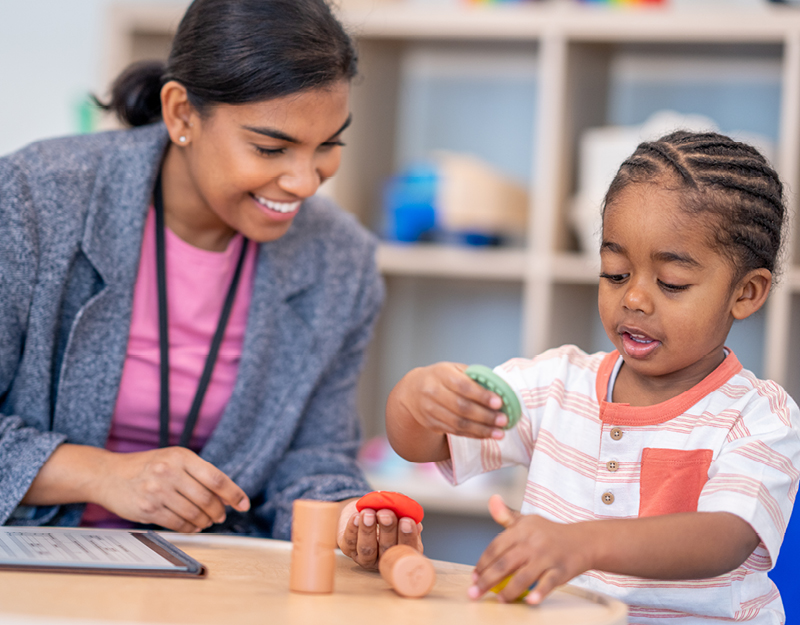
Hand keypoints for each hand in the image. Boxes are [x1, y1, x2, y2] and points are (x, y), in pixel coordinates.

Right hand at [96, 446, 249, 532]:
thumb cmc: (147, 466)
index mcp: (181, 456)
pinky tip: (192, 526)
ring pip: (194, 513)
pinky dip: (190, 528)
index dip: (234, 494)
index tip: (244, 504)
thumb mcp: (173, 459)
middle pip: (207, 498)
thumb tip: (227, 496)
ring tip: (207, 521)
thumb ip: (199, 473)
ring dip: (205, 521)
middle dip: (219, 511)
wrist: (109, 475)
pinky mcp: (147, 509)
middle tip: (221, 515)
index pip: (216, 478)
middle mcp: (169, 471)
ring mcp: (157, 491)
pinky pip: (178, 524)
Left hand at [337, 499, 422, 569]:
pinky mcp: (348, 549)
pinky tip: (356, 516)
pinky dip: (352, 528)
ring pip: (367, 548)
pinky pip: (350, 541)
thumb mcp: (399, 514)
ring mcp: (365, 557)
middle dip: (387, 530)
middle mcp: (384, 559)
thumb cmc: (386, 514)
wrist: (365, 510)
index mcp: (401, 552)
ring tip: (368, 513)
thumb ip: (407, 518)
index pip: (407, 548)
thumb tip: (416, 524)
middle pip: (387, 549)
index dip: (408, 536)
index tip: (406, 520)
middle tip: (386, 514)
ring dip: (368, 530)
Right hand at [395, 363, 506, 439]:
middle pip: (461, 407)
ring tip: (499, 432)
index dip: (481, 395)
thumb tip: (499, 389)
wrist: (412, 391)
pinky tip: (487, 435)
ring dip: (481, 430)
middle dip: (485, 416)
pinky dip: (473, 435)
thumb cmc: (440, 378)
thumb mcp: (453, 369)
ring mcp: (430, 410)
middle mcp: (433, 392)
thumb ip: (473, 377)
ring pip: (458, 423)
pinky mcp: (431, 424)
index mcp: (441, 374)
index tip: (499, 402)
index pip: (463, 386)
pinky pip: (455, 431)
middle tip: (503, 420)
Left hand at [469, 495, 590, 604]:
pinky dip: (539, 593)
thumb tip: (492, 500)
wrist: (583, 540)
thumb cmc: (550, 533)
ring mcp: (547, 557)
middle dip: (487, 580)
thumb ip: (506, 515)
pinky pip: (547, 583)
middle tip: (475, 593)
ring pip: (523, 576)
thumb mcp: (527, 521)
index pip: (496, 547)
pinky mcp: (560, 571)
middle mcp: (533, 542)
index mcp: (522, 530)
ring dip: (509, 591)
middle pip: (505, 563)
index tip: (475, 576)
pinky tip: (529, 600)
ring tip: (499, 600)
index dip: (483, 563)